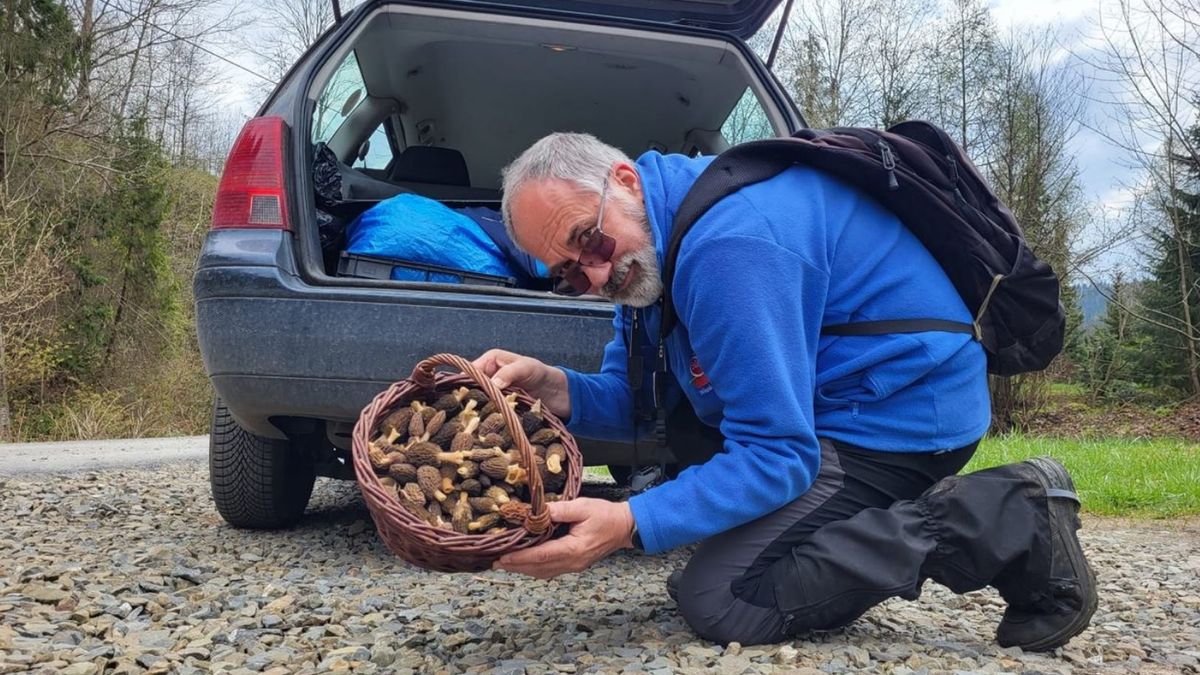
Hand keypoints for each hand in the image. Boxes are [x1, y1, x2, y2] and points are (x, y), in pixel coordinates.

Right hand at [472, 349, 570, 418]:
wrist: (558, 392)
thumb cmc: (541, 373)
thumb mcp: (526, 368)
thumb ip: (509, 373)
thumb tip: (493, 384)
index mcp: (490, 361)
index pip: (470, 371)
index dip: (466, 383)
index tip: (465, 397)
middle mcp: (489, 376)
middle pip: (472, 388)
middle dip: (472, 399)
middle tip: (471, 413)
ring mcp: (494, 393)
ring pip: (480, 402)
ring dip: (481, 410)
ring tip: (479, 421)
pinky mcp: (500, 406)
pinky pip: (490, 412)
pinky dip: (490, 417)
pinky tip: (489, 425)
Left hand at [493, 498, 634, 578]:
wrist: (625, 527)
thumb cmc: (606, 515)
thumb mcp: (583, 506)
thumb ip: (560, 510)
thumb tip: (537, 512)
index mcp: (574, 549)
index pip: (542, 556)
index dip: (520, 558)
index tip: (502, 557)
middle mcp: (573, 562)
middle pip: (539, 568)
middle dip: (516, 567)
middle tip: (495, 563)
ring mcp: (574, 566)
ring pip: (544, 572)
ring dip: (524, 569)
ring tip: (505, 564)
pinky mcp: (575, 564)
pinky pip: (551, 570)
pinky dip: (535, 568)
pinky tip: (525, 563)